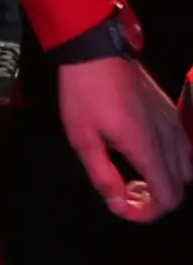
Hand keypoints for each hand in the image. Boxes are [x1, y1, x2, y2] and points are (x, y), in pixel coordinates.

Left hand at [57, 58, 192, 221]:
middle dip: (156, 200)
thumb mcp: (82, 139)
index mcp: (147, 148)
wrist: (95, 51)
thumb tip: (120, 205)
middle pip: (181, 188)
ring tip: (135, 176)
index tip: (123, 207)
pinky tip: (144, 154)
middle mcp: (168, 138)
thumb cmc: (83, 94)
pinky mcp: (171, 112)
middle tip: (126, 192)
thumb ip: (103, 176)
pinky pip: (183, 148)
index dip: (148, 213)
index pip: (169, 198)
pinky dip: (170, 163)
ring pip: (187, 168)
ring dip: (165, 181)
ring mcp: (173, 123)